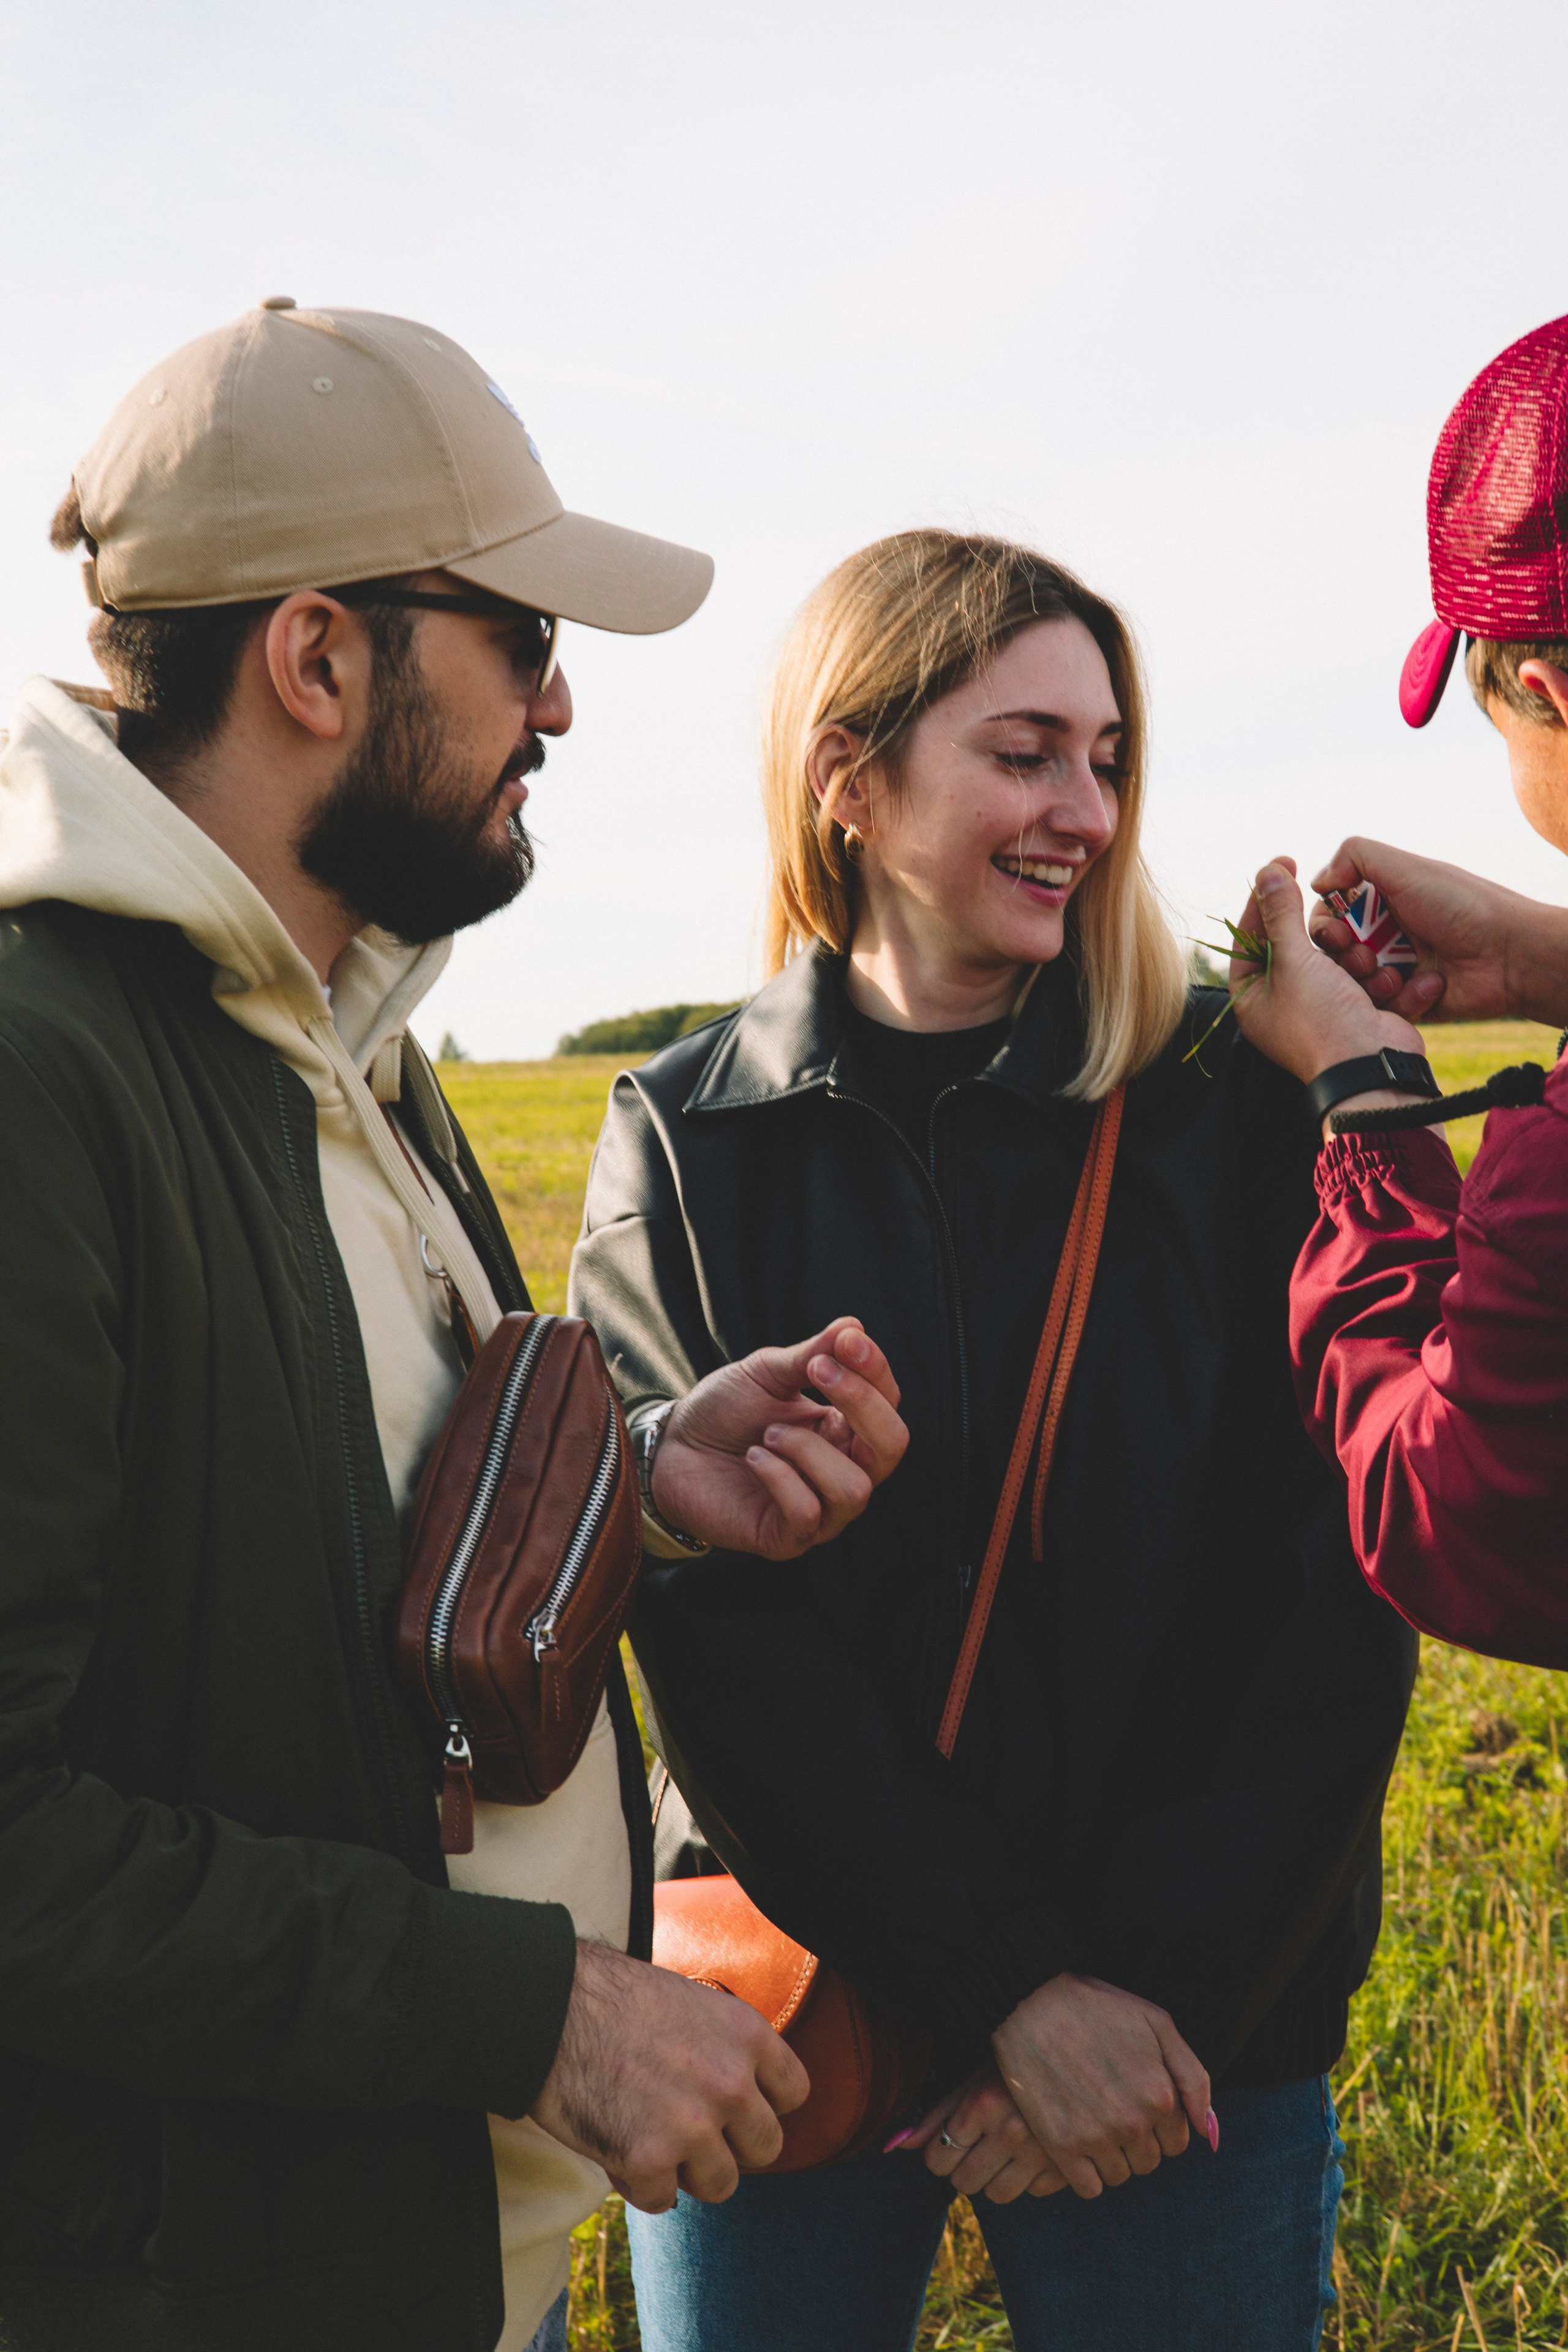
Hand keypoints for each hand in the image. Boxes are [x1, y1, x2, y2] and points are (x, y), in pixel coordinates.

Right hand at [532, 1941, 808, 2212]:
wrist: (548, 2006)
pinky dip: (638, 2184)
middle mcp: (730, 2082)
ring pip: (721, 2184)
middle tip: (691, 2131)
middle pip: (766, 2148)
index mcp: (747, 2034)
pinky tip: (617, 2151)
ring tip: (653, 2141)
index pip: (795, 2093)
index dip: (763, 2104)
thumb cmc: (612, 1999)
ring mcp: (692, 2125)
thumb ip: (726, 2049)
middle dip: (730, 2146)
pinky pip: (662, 2200)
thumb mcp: (692, 2004)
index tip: (734, 2106)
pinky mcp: (647, 2159)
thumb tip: (744, 2095)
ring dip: (687, 2172)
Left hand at [652, 1317, 907, 1557]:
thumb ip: (812, 1354)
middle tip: (816, 1372)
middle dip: (861, 1404)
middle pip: (892, 1447)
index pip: (889, 1404)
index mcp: (846, 1430)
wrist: (670, 1450)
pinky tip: (754, 1458)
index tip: (845, 1341)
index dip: (874, 1371)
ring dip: (807, 1449)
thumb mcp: (767, 1373)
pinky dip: (779, 1477)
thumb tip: (854, 1325)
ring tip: (768, 1433)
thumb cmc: (724, 1411)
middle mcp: (844, 1472)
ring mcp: (820, 1511)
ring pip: (854, 1488)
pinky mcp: (786, 1539)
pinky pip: (807, 1512)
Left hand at [897, 2066, 1067, 2202]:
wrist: (1075, 2054)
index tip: (952, 2141)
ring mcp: (1043, 2151)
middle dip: (965, 2168)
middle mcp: (1012, 2130)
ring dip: (996, 2178)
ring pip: (998, 2195)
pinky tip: (1035, 2149)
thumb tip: (892, 2147)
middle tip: (979, 2145)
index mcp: (983, 2103)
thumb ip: (935, 2116)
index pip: (938, 2159)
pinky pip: (1033, 2192)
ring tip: (1005, 2149)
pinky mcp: (1068, 2167)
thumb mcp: (972, 2080)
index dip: (940, 2154)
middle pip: (965, 2183)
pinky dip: (1031, 2177)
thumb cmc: (1012, 2067)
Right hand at [990, 1971, 1212, 2199]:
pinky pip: (1088, 2187)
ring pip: (1120, 2176)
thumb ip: (1193, 2078)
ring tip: (1092, 2122)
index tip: (1137, 2104)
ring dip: (1111, 2158)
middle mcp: (1133, 2121)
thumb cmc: (1096, 2007)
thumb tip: (1210, 2132)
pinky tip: (1076, 2144)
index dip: (1159, 2125)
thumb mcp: (1157, 2024)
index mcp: (1160, 2094)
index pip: (1176, 2142)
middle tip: (1112, 2110)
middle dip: (1137, 2143)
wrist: (1029, 2002)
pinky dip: (1086, 2174)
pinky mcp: (1061, 2145)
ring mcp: (1096, 2136)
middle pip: (1149, 2162)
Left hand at [1227, 858, 1424, 1091]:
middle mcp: (1284, 1005)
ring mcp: (1325, 1011)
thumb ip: (1281, 914)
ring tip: (1363, 968)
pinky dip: (1382, 980)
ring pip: (1339, 961)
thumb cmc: (1321, 1020)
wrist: (1372, 1069)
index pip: (1250, 937)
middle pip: (1299, 947)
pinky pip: (1369, 982)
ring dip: (1357, 959)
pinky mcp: (1360, 1013)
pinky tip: (1391, 983)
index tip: (1280, 865)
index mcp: (1253, 998)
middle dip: (1325, 937)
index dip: (1264, 900)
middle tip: (1336, 920)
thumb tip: (1267, 871)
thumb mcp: (1293, 960)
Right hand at [1308, 837, 1567, 1027]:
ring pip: (1352, 984)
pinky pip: (1380, 1007)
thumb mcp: (1406, 867)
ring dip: (1364, 979)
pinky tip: (1417, 985)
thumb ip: (1356, 856)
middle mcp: (1384, 934)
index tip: (1334, 933)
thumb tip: (1316, 881)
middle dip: (1340, 957)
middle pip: (1334, 953)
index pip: (1330, 915)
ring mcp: (1396, 969)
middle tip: (1360, 957)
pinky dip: (1394, 998)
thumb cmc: (1461, 905)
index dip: (1324, 925)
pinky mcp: (1408, 1001)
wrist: (1509, 954)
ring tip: (1390, 975)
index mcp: (1381, 902)